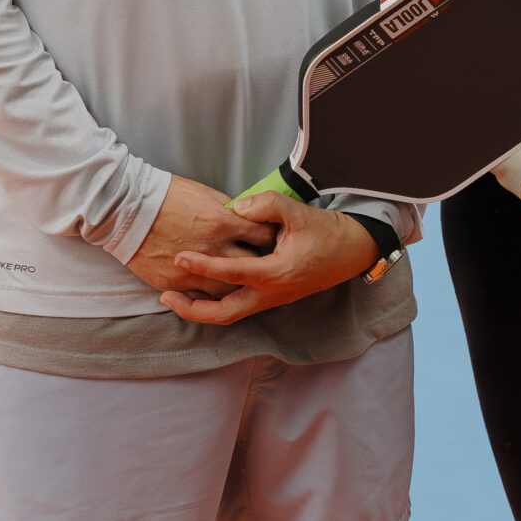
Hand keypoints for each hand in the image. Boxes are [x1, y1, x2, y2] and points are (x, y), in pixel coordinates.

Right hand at [124, 174, 276, 299]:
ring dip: (238, 284)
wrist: (126, 210)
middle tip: (264, 262)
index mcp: (223, 222)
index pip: (265, 235)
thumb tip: (245, 222)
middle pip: (253, 265)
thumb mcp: (206, 195)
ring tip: (241, 278)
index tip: (272, 238)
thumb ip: (229, 213)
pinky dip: (212, 294)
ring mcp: (194, 270)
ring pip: (231, 289)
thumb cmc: (166, 196)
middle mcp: (213, 249)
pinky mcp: (175, 283)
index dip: (271, 236)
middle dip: (261, 263)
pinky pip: (203, 298)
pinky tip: (216, 287)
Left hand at [158, 194, 375, 324]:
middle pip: (224, 314)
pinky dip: (218, 303)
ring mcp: (273, 299)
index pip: (231, 273)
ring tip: (177, 298)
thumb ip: (266, 206)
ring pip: (230, 315)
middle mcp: (272, 293)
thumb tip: (237, 206)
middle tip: (166, 297)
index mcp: (276, 273)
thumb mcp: (299, 213)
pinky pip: (240, 307)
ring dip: (203, 310)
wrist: (354, 250)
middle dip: (192, 309)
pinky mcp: (274, 297)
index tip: (179, 257)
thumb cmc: (328, 232)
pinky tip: (205, 291)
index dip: (202, 266)